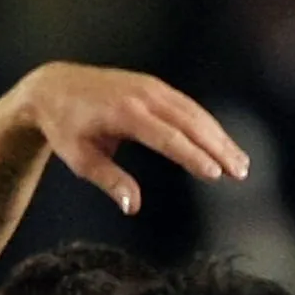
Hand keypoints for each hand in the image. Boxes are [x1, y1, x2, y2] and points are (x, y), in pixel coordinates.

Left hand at [14, 64, 247, 215]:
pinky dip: (208, 125)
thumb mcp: (80, 160)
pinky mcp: (155, 87)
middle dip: (218, 147)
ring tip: (240, 163)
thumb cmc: (65, 128)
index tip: (214, 173)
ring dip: (220, 137)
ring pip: (195, 112)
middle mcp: (144, 95)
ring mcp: (152, 87)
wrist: (54, 87)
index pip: (167, 137)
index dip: (192, 155)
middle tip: (240, 173)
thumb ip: (109, 181)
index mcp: (125, 113)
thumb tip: (133, 207)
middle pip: (190, 122)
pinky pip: (188, 106)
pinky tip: (221, 143)